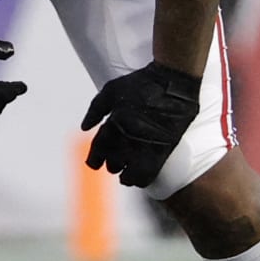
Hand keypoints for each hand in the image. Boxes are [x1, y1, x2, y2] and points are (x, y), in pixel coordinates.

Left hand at [81, 62, 201, 188]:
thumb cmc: (142, 83)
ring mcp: (147, 145)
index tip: (95, 162)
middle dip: (112, 165)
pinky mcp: (164, 149)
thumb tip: (85, 127)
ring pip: (131, 174)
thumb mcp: (112, 90)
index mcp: (114, 122)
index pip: (99, 149)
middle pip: (114, 163)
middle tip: (114, 164)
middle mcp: (129, 137)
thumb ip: (96, 109)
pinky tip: (139, 176)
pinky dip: (141, 179)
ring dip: (126, 177)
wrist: (174, 82)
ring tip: (125, 175)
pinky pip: (149, 174)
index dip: (95, 159)